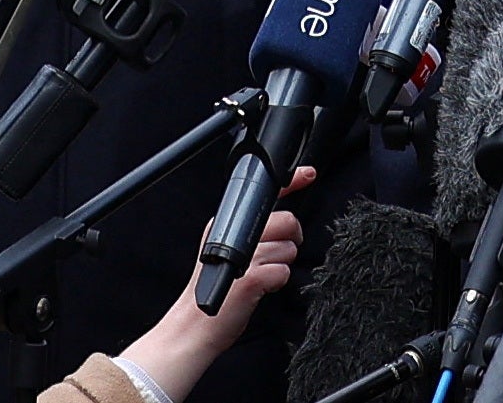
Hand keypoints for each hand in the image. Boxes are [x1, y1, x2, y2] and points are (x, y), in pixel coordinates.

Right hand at [121, 167, 315, 399]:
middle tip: (275, 255)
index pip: (263, 195)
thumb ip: (254, 236)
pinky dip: (277, 283)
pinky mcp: (250, 279)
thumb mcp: (230, 254)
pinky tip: (260, 289)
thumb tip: (285, 225)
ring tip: (259, 277)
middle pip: (286, 220)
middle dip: (290, 240)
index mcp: (226, 225)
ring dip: (280, 265)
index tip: (308, 174)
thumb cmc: (215, 293)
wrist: (193, 328)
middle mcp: (233, 235)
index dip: (291, 181)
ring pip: (288, 249)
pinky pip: (283, 272)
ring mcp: (242, 257)